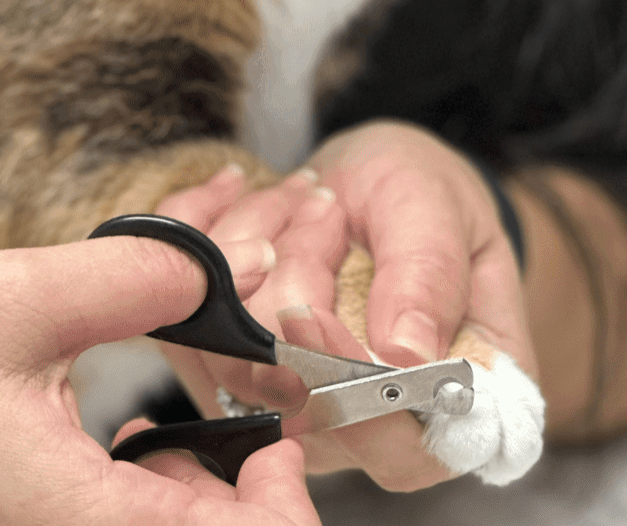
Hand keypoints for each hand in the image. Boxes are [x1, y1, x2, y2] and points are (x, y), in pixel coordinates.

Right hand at [0, 223, 321, 525]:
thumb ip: (125, 279)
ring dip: (202, 452)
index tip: (284, 430)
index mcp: (82, 521)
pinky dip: (153, 458)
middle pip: (209, 524)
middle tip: (245, 370)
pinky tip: (136, 411)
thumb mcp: (9, 304)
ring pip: (168, 514)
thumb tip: (216, 268)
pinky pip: (121, 507)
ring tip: (189, 365)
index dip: (288, 498)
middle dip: (247, 454)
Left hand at [164, 123, 537, 490]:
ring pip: (226, 345)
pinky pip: (182, 310)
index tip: (311, 311)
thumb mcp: (444, 216)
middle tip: (326, 201)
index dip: (342, 387)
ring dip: (253, 243)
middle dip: (295, 273)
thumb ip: (428, 278)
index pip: (388, 444)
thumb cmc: (425, 200)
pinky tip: (239, 189)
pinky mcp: (219, 365)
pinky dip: (202, 233)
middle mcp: (352, 425)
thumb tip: (408, 353)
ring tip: (298, 190)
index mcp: (434, 407)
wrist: (374, 183)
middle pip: (287, 390)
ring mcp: (278, 403)